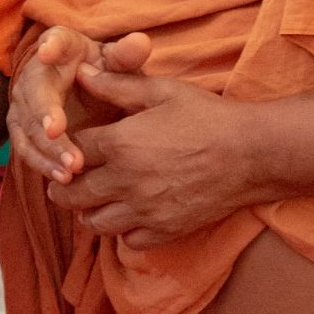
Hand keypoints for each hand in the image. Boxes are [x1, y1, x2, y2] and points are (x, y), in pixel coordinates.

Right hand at [8, 28, 150, 183]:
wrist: (88, 95)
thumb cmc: (104, 74)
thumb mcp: (117, 64)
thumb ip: (126, 57)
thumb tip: (141, 43)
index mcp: (60, 47)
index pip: (54, 41)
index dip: (50, 47)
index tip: (47, 53)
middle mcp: (35, 73)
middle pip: (34, 91)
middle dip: (44, 113)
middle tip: (58, 132)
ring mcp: (25, 104)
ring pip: (27, 126)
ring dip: (45, 148)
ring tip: (70, 168)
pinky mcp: (23, 131)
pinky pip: (27, 150)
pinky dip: (43, 164)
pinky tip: (63, 178)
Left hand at [45, 65, 250, 250]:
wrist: (251, 153)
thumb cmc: (207, 116)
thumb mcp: (161, 91)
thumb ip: (117, 84)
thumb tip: (81, 72)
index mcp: (120, 143)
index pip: (72, 151)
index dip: (65, 148)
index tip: (66, 148)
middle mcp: (126, 181)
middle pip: (73, 195)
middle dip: (63, 188)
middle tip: (64, 182)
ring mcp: (145, 210)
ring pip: (95, 223)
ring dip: (88, 212)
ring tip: (93, 200)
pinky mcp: (165, 230)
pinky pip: (128, 241)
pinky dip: (122, 231)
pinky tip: (127, 215)